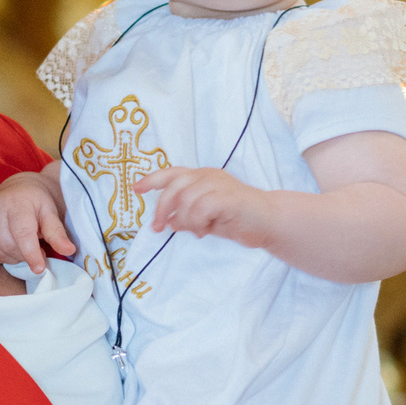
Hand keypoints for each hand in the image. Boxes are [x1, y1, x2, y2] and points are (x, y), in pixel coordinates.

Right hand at [0, 171, 73, 273]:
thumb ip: (58, 233)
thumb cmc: (37, 203)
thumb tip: (69, 251)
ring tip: (21, 243)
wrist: (17, 190)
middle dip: (25, 253)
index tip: (39, 269)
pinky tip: (7, 244)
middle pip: (9, 246)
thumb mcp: (51, 214)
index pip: (22, 233)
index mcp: (17, 203)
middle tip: (35, 246)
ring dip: (12, 256)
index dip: (30, 253)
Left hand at [133, 165, 276, 249]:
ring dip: (185, 220)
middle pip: (174, 186)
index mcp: (202, 177)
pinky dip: (197, 222)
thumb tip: (167, 221)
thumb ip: (187, 216)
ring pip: (186, 200)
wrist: (269, 221)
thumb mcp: (206, 218)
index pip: (172, 174)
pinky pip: (201, 208)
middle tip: (159, 228)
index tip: (136, 189)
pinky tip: (204, 230)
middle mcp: (208, 176)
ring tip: (196, 230)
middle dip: (161, 208)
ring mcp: (219, 184)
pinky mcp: (229, 197)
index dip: (152, 180)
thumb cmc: (238, 219)